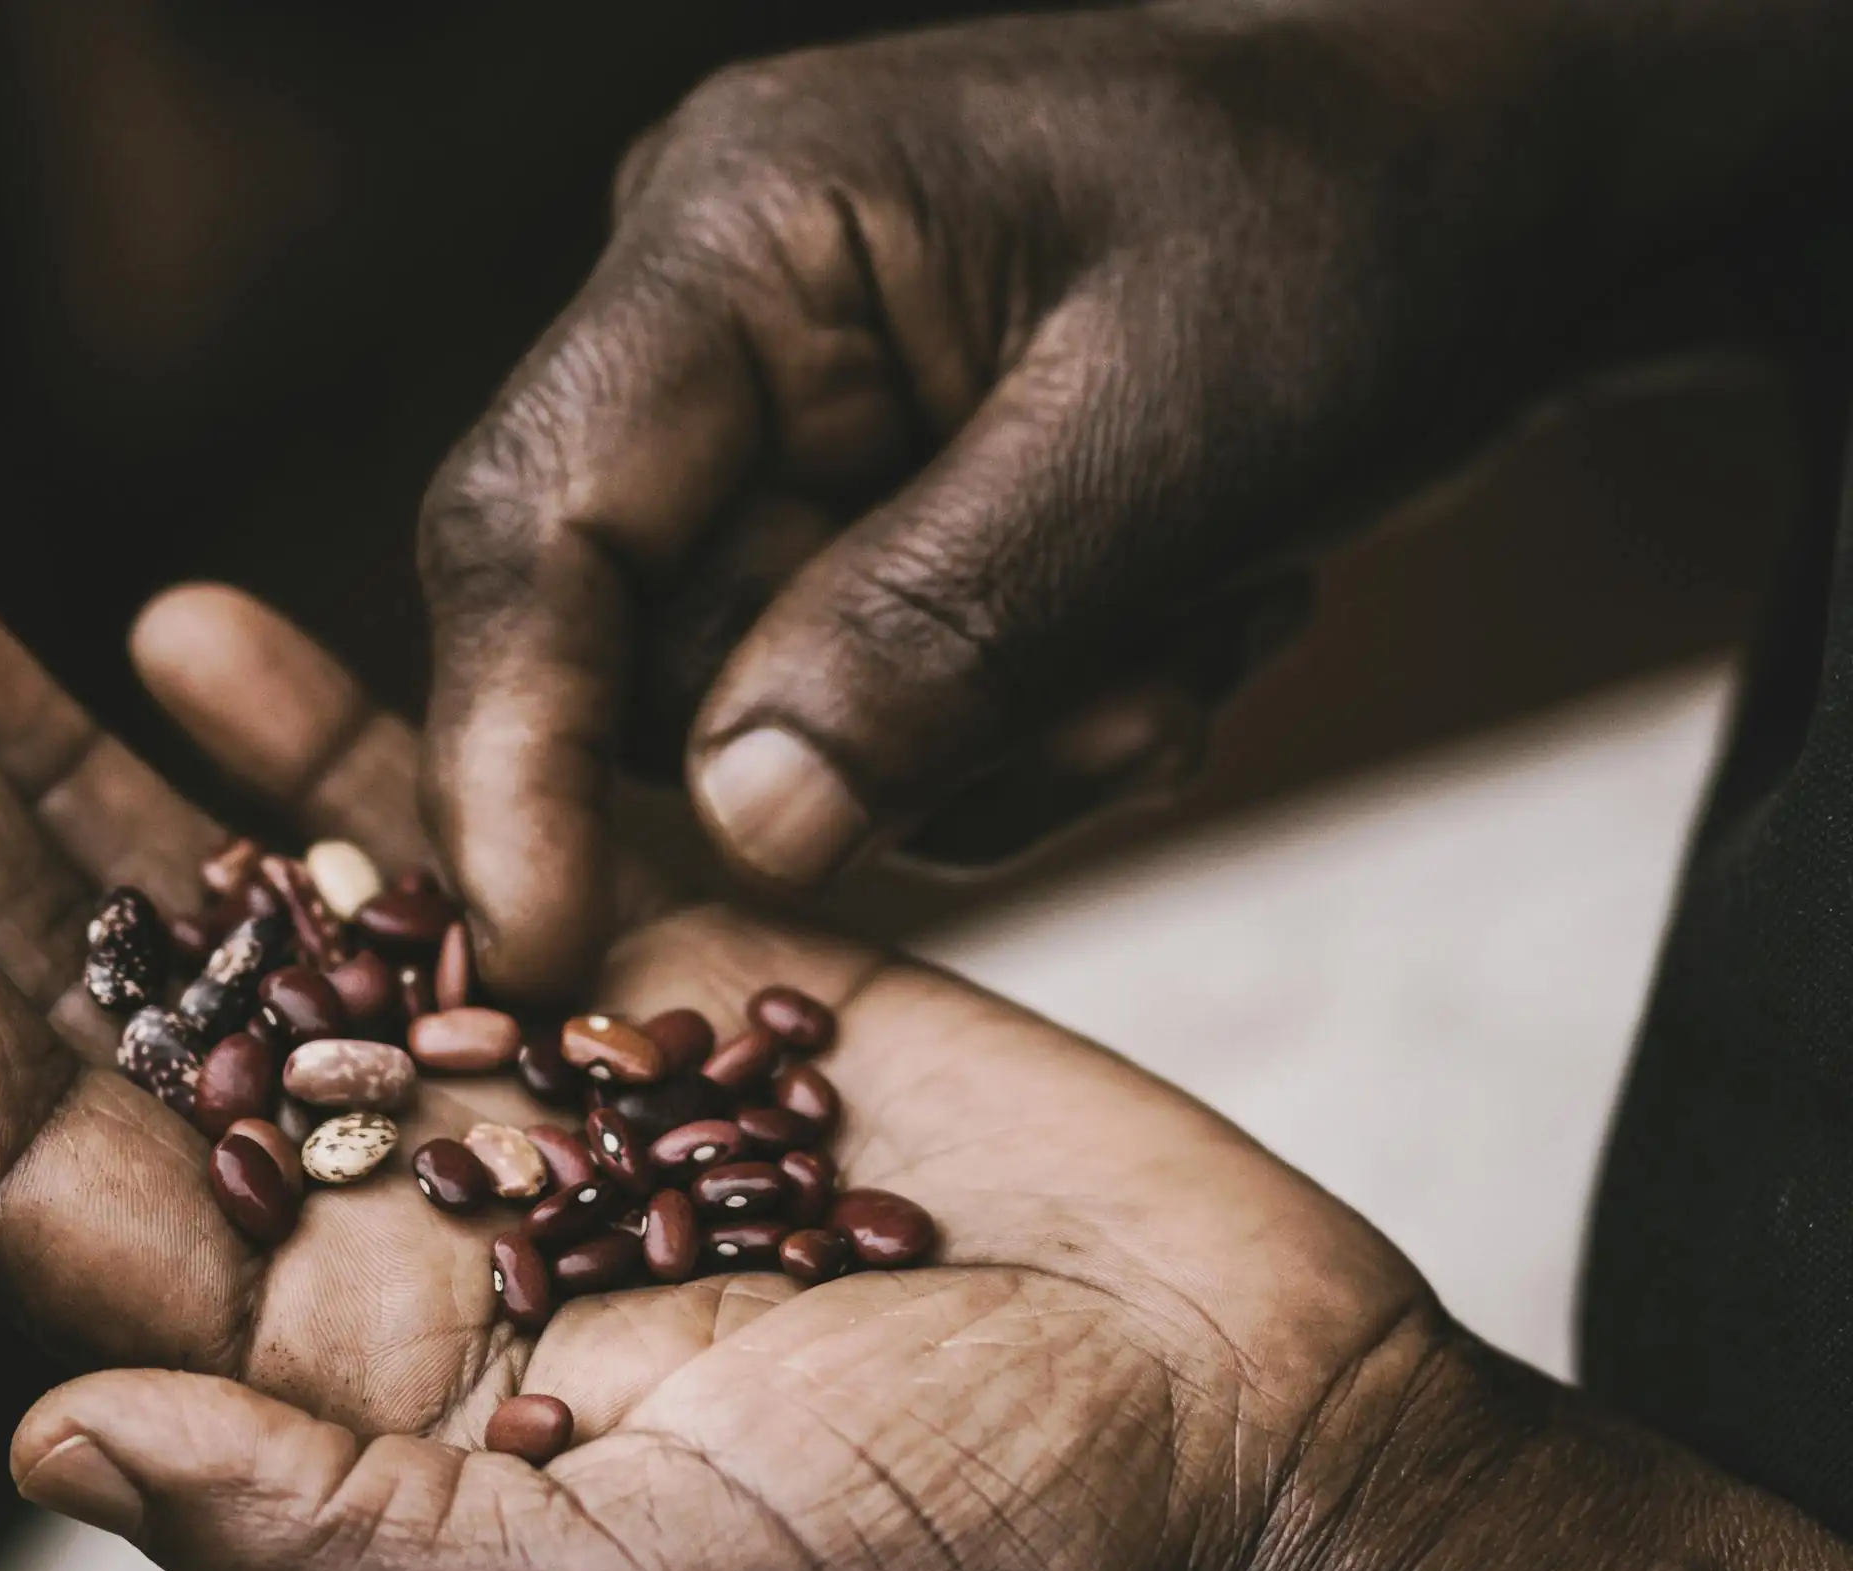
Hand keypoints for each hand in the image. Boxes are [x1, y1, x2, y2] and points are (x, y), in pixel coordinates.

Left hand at [0, 515, 1448, 1570]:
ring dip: (70, 740)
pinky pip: (457, 830)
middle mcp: (392, 1219)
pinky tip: (196, 627)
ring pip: (233, 892)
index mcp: (345, 1384)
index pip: (36, 1180)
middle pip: (95, 996)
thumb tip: (47, 1432)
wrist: (1239, 1454)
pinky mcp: (667, 966)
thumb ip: (344, 1537)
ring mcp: (519, 1078)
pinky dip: (328, 730)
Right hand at [412, 0, 1842, 996]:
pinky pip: (859, 714)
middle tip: (1136, 706)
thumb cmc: (1361, 236)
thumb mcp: (1173, 439)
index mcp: (740, 236)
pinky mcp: (855, 514)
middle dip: (871, 748)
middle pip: (647, 651)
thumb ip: (939, 632)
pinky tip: (1179, 626)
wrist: (1501, 183)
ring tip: (1190, 639)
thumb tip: (739, 830)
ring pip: (765, 715)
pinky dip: (1020, 728)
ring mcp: (782, 426)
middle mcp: (714, 328)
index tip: (539, 950)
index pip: (528, 518)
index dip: (506, 748)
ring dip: (985, 744)